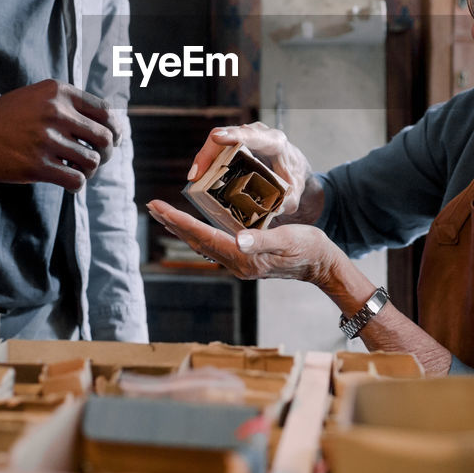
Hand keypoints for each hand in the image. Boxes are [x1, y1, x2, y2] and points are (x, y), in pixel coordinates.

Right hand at [0, 80, 121, 190]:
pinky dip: (77, 184)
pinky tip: (69, 183)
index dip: (115, 129)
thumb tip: (113, 126)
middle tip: (97, 158)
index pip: (105, 112)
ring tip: (79, 170)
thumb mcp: (42, 96)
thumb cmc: (14, 116)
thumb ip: (74, 103)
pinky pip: (76, 180)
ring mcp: (47, 140)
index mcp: (60, 92)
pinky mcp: (37, 165)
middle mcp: (56, 113)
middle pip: (105, 138)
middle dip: (107, 152)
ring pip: (92, 161)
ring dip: (91, 170)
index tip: (112, 139)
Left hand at [145, 200, 344, 287]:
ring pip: (203, 243)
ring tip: (166, 215)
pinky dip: (199, 233)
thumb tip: (238, 238)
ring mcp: (240, 262)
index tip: (159, 207)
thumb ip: (263, 239)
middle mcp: (236, 262)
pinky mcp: (245, 259)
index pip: (202, 236)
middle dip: (173, 223)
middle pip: (196, 240)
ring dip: (183, 229)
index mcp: (242, 256)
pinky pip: (214, 245)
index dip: (179, 221)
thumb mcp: (288, 239)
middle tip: (151, 206)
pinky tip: (196, 226)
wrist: (321, 266)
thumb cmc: (308, 248)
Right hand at [188, 122, 309, 216]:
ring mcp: (245, 137)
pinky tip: (198, 177)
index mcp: (275, 142)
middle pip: (229, 135)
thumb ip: (287, 202)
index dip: (234, 136)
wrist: (294, 169)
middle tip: (196, 174)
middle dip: (210, 153)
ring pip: (220, 141)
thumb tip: (273, 209)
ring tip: (194, 178)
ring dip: (204, 158)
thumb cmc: (294, 178)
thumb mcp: (295, 193)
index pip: (253, 136)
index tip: (216, 138)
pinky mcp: (235, 144)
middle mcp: (259, 134)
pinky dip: (207, 162)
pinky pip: (218, 149)